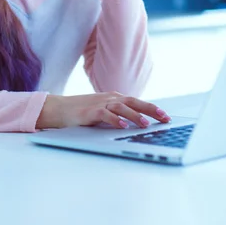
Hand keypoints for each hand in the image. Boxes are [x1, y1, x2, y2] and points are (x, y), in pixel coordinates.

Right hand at [36, 92, 170, 129]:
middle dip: (150, 109)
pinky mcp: (90, 111)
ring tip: (146, 124)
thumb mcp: (104, 112)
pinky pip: (105, 114)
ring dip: (135, 115)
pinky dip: (115, 119)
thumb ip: (118, 115)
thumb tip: (137, 126)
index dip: (152, 109)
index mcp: (114, 98)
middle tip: (164, 118)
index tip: (166, 117)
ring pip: (121, 107)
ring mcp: (100, 103)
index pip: (137, 102)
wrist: (58, 109)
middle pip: (134, 102)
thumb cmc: (82, 112)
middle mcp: (110, 98)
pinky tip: (123, 126)